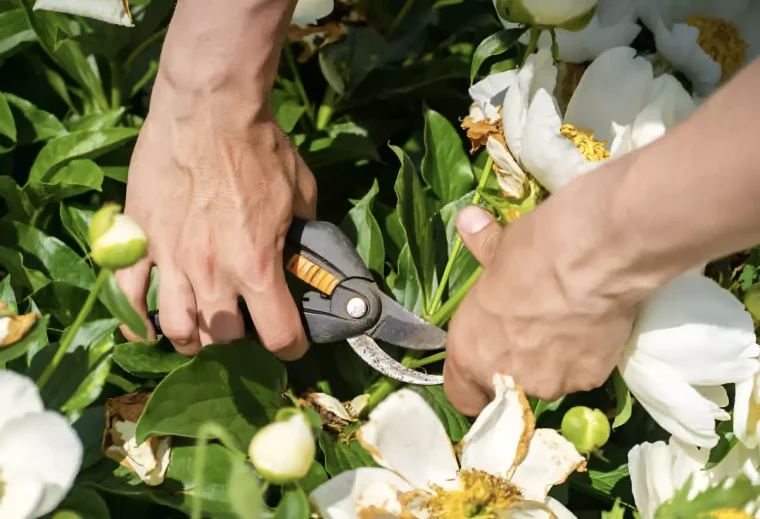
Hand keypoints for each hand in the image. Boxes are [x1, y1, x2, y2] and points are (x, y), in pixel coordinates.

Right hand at [116, 75, 316, 359]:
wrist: (209, 109)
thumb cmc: (260, 148)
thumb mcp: (301, 193)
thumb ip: (305, 233)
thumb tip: (308, 252)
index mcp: (257, 267)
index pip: (279, 336)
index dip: (292, 347)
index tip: (293, 344)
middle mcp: (213, 274)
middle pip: (224, 340)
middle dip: (239, 342)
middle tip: (244, 326)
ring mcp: (170, 261)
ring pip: (176, 329)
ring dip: (192, 338)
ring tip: (199, 332)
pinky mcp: (138, 242)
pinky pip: (128, 297)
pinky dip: (137, 320)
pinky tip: (147, 328)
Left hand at [442, 192, 645, 414]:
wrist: (591, 261)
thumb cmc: (530, 255)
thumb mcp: (497, 248)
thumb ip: (480, 246)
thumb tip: (467, 218)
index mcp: (470, 354)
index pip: (462, 397)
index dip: (472, 382)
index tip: (484, 361)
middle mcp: (505, 379)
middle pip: (507, 388)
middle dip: (517, 364)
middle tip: (531, 328)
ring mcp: (550, 384)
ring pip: (547, 380)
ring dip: (552, 360)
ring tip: (566, 321)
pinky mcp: (589, 380)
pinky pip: (582, 372)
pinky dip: (585, 355)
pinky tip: (591, 325)